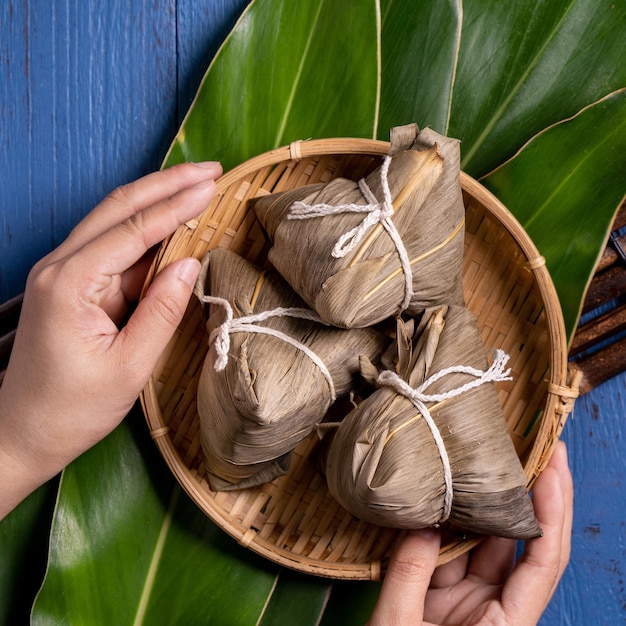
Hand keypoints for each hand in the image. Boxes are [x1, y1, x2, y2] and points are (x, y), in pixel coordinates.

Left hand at [0, 161, 220, 518]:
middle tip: (211, 170)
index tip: (212, 186)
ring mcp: (63, 273)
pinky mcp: (72, 286)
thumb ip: (162, 311)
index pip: (133, 230)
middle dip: (166, 185)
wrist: (23, 434)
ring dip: (157, 202)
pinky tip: (173, 225)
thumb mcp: (128, 367)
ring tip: (197, 187)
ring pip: (114, 222)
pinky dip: (147, 234)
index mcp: (69, 283)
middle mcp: (60, 266)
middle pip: (118, 208)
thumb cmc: (71, 409)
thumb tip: (190, 264)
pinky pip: (114, 250)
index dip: (176, 205)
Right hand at [368, 441, 572, 625]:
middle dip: (531, 493)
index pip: (542, 561)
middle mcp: (497, 612)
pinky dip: (449, 522)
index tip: (554, 465)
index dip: (554, 510)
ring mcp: (472, 603)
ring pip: (485, 542)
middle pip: (522, 543)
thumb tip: (423, 519)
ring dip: (485, 503)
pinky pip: (454, 551)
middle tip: (535, 446)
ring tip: (485, 458)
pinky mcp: (447, 596)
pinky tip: (448, 492)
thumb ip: (409, 572)